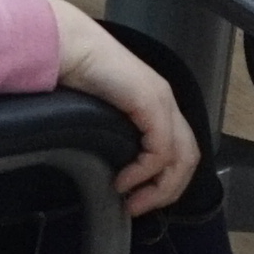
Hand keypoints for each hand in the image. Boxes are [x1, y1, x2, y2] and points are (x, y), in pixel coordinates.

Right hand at [44, 0, 196, 214]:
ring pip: (182, 157)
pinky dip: (146, 172)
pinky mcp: (151, 102)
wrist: (66, 45)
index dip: (165, 182)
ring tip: (134, 201)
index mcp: (156, 104)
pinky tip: (124, 181)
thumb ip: (114, 134)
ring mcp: (162, 101)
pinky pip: (160, 149)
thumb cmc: (74, 75)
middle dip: (167, 191)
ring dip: (161, 188)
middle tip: (139, 207)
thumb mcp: (99, 113)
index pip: (180, 151)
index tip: (137, 200)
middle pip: (188, 158)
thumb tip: (111, 168)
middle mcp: (166, 102)